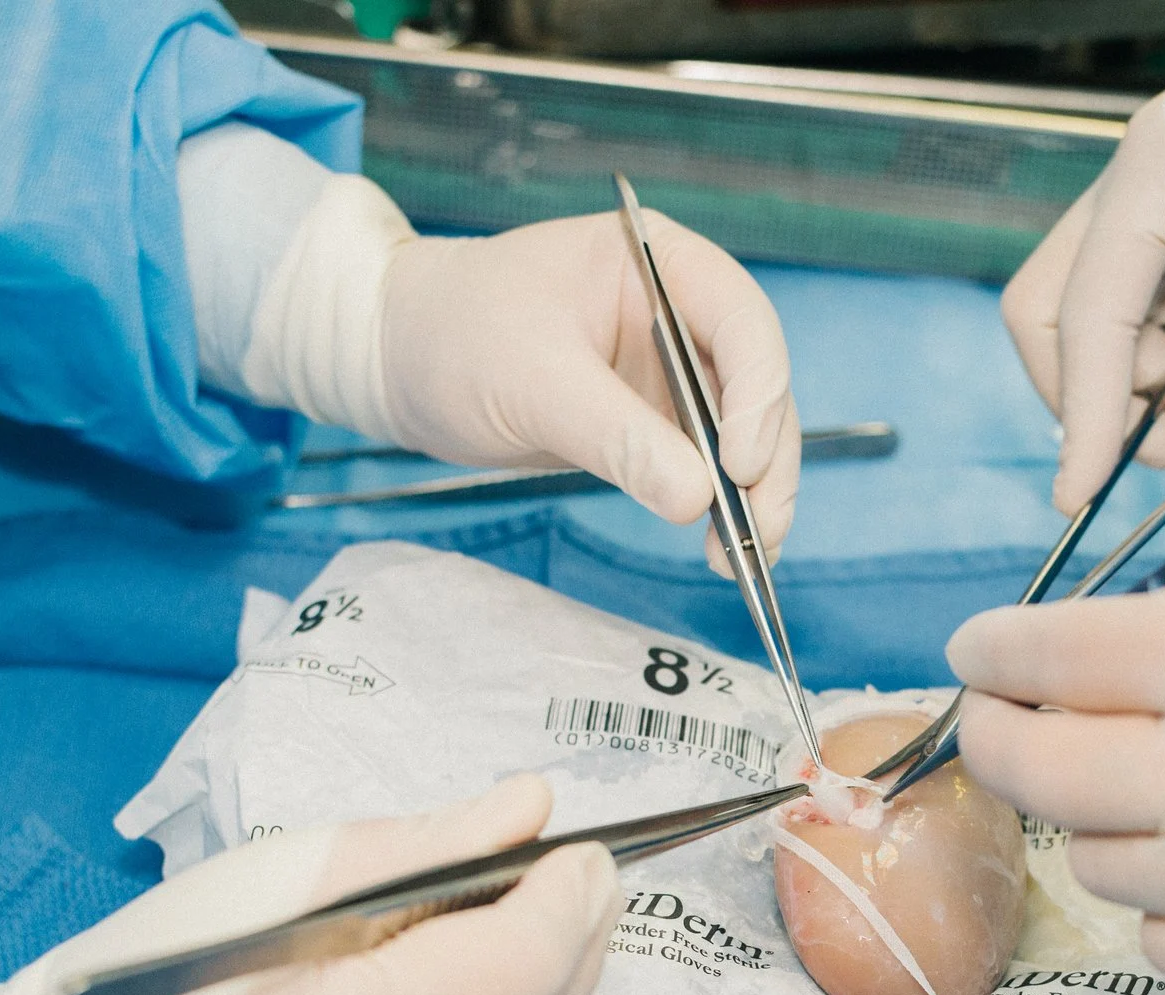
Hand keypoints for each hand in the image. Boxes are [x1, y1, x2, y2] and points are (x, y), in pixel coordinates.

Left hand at [380, 214, 800, 572]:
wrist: (398, 360)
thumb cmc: (452, 334)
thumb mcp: (532, 381)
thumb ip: (617, 436)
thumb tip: (696, 499)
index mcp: (660, 264)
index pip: (742, 322)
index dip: (757, 394)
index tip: (737, 465)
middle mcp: (682, 314)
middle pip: (760, 387)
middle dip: (766, 463)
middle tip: (756, 534)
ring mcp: (673, 371)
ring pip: (746, 436)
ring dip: (753, 499)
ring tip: (739, 560)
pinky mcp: (655, 423)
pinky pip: (707, 468)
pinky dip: (721, 510)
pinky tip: (722, 552)